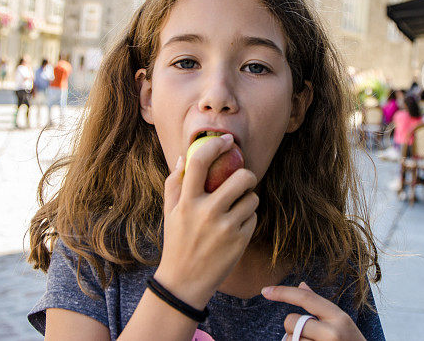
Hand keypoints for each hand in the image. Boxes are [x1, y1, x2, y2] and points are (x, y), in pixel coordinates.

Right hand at [156, 134, 258, 309]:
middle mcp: (207, 213)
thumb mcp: (170, 212)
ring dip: (248, 198)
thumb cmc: (177, 242)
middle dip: (246, 174)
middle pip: (241, 177)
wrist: (185, 282)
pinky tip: (236, 226)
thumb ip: (174, 183)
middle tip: (243, 179)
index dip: (215, 145)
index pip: (199, 161)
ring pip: (252, 198)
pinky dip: (248, 218)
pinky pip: (254, 217)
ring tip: (236, 207)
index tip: (226, 141)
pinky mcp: (240, 241)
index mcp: (186, 202)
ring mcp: (226, 228)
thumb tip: (186, 155)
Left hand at [262, 282, 365, 340]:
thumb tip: (301, 286)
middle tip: (309, 335)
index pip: (305, 299)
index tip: (265, 291)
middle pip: (291, 321)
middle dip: (293, 327)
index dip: (283, 292)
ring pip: (290, 340)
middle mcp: (332, 333)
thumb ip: (320, 307)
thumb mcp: (341, 322)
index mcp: (339, 317)